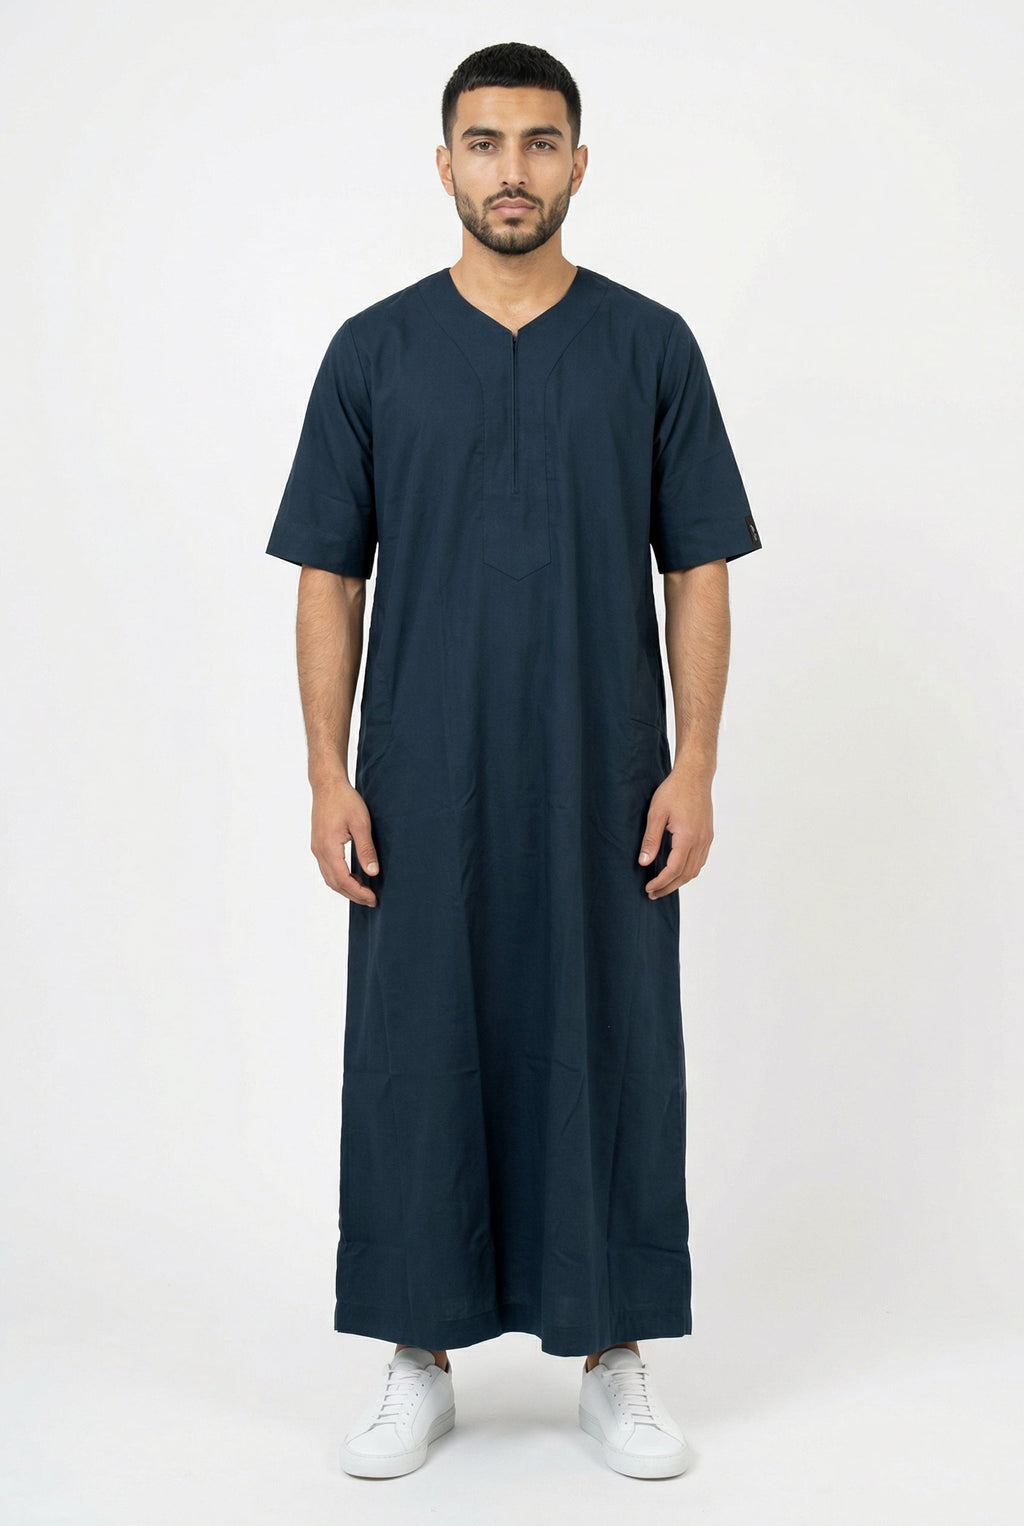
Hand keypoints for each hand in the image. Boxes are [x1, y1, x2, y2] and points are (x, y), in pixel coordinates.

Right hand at [310, 775, 380, 906]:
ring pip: (329, 878)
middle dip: (353, 895)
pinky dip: (340, 877)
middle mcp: (319, 851)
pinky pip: (327, 868)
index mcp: (328, 847)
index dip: (359, 892)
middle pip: (334, 883)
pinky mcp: (318, 845)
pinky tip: (354, 875)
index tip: (373, 898)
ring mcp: (316, 848)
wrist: (327, 785)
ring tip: (364, 891)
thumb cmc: (345, 800)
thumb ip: (366, 849)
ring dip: (346, 887)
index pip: (343, 880)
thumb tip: (372, 873)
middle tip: (372, 900)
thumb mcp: (361, 824)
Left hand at [638, 767, 713, 898]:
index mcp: (688, 837)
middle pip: (686, 874)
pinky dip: (688, 870)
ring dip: (679, 881)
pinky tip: (677, 871)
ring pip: (695, 869)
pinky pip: (700, 860)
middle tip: (653, 893)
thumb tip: (644, 862)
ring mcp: (707, 839)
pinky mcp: (708, 835)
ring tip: (663, 885)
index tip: (648, 888)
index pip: (674, 869)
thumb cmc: (674, 791)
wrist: (695, 776)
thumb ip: (651, 840)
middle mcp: (701, 841)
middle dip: (669, 887)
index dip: (661, 882)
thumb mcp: (656, 814)